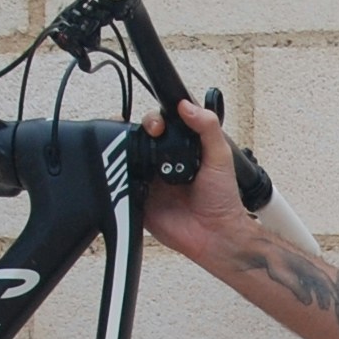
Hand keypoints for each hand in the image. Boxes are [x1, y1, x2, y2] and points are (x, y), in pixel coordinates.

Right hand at [137, 97, 255, 270]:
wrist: (214, 234)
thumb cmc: (222, 199)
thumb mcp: (219, 156)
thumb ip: (207, 128)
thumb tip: (187, 105)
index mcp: (179, 149)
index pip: (160, 125)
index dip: (154, 120)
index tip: (157, 126)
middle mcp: (161, 162)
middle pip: (138, 138)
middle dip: (134, 131)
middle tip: (146, 138)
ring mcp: (148, 180)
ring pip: (126, 157)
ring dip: (122, 151)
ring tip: (127, 151)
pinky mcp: (137, 199)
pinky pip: (120, 185)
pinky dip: (117, 177)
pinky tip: (121, 172)